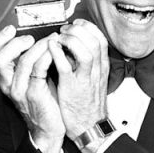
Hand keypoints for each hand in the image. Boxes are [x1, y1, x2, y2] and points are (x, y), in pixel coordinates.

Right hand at [0, 26, 64, 152]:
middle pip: (0, 58)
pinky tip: (55, 52)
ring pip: (23, 62)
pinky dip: (46, 57)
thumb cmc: (45, 101)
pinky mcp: (35, 95)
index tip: (11, 28)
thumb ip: (33, 61)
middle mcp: (9, 84)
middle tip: (31, 38)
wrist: (50, 129)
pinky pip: (38, 70)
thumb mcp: (34, 79)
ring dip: (39, 46)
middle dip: (16, 43)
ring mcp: (21, 91)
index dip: (0, 39)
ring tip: (52, 40)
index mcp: (7, 78)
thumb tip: (41, 37)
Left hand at [48, 19, 108, 141]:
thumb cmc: (88, 104)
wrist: (90, 127)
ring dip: (70, 40)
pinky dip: (58, 54)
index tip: (76, 25)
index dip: (87, 28)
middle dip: (78, 30)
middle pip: (94, 41)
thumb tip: (75, 47)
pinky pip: (66, 66)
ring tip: (59, 39)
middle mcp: (97, 70)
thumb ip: (87, 63)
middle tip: (65, 31)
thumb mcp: (93, 80)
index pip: (100, 39)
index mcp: (102, 67)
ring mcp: (86, 78)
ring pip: (86, 51)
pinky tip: (51, 48)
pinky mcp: (72, 88)